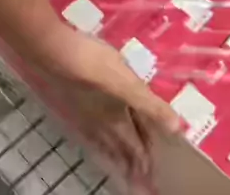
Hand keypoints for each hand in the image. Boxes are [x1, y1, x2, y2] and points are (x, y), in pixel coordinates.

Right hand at [43, 29, 179, 186]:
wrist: (51, 51)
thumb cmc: (93, 64)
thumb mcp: (127, 82)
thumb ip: (150, 105)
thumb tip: (177, 128)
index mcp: (115, 119)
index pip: (135, 146)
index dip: (144, 161)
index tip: (151, 179)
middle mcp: (98, 121)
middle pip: (118, 148)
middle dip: (130, 162)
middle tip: (137, 179)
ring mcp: (81, 111)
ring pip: (101, 138)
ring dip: (112, 152)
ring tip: (117, 161)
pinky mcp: (69, 99)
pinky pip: (88, 126)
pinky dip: (95, 135)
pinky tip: (91, 126)